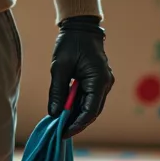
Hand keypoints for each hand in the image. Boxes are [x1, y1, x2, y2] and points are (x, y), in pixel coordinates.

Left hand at [48, 15, 113, 138]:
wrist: (81, 28)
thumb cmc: (70, 44)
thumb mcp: (59, 67)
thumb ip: (57, 91)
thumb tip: (54, 113)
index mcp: (99, 80)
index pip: (90, 110)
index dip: (77, 124)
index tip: (63, 132)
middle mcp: (105, 84)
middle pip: (92, 111)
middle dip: (76, 122)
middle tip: (59, 132)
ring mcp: (103, 83)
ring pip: (90, 106)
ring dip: (76, 115)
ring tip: (59, 124)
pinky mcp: (97, 82)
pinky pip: (88, 99)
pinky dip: (77, 107)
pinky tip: (64, 112)